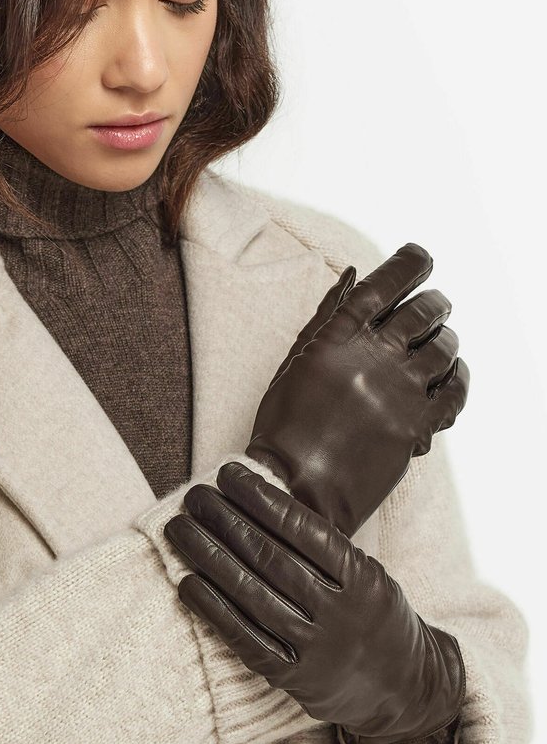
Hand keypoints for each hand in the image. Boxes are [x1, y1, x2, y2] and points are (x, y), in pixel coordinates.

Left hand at [164, 460, 465, 743]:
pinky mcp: (292, 677)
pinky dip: (212, 608)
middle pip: (270, 557)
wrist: (404, 687)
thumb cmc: (373, 613)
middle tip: (195, 495)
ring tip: (180, 528)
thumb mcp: (369, 572)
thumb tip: (260, 501)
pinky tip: (187, 582)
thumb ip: (326, 547)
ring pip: (251, 594)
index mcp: (362, 577)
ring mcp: (315, 648)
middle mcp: (339, 612)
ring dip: (209, 557)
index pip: (304, 528)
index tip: (228, 474)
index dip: (262, 498)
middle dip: (226, 520)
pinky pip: (244, 638)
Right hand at [246, 242, 469, 536]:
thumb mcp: (296, 362)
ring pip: (443, 349)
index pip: (383, 286)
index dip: (408, 265)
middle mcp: (371, 358)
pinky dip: (458, 378)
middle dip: (434, 302)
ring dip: (447, 338)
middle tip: (437, 303)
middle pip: (421, 313)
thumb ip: (326, 316)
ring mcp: (398, 392)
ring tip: (442, 340)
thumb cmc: (285, 426)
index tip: (421, 256)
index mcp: (336, 339)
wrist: (296, 487)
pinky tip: (452, 375)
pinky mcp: (416, 425)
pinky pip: (454, 391)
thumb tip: (350, 275)